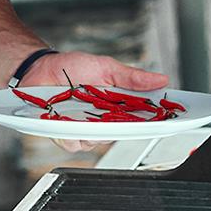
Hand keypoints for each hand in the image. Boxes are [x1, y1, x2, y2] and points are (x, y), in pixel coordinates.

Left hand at [21, 51, 169, 153]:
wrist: (40, 68)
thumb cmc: (72, 68)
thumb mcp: (106, 67)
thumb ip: (131, 78)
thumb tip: (161, 79)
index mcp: (117, 106)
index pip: (142, 119)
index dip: (157, 122)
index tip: (170, 120)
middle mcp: (102, 121)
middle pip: (121, 134)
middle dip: (123, 126)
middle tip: (117, 113)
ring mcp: (83, 129)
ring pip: (97, 142)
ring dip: (93, 128)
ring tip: (84, 110)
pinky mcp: (64, 134)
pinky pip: (73, 143)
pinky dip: (71, 133)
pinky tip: (66, 119)